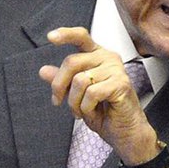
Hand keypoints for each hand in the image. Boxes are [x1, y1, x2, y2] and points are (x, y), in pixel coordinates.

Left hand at [37, 27, 159, 166]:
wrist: (124, 132)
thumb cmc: (105, 112)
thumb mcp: (76, 96)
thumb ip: (63, 82)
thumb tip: (44, 71)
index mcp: (97, 56)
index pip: (81, 37)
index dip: (65, 34)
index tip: (51, 37)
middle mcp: (108, 58)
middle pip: (71, 61)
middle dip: (59, 85)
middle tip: (58, 101)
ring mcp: (116, 69)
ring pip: (79, 80)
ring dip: (74, 102)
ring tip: (82, 110)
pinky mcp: (120, 84)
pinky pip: (91, 93)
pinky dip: (86, 108)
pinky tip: (94, 112)